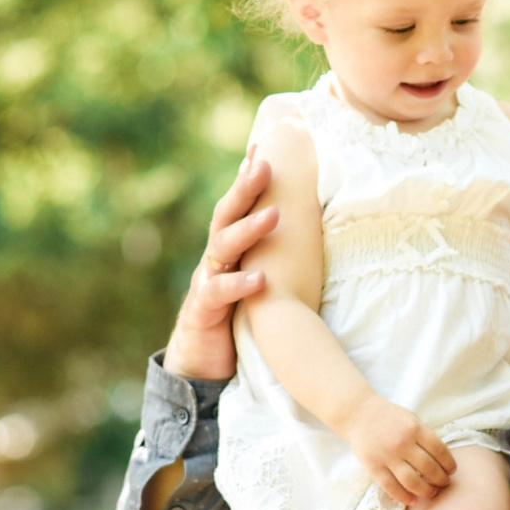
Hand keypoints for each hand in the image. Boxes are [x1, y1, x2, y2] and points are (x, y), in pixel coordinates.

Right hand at [163, 157, 277, 381]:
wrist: (202, 362)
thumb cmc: (238, 315)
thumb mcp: (255, 277)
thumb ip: (270, 254)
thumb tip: (307, 227)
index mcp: (230, 248)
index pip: (238, 205)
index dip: (248, 177)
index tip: (264, 148)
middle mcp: (216, 258)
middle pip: (226, 215)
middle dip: (244, 188)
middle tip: (264, 164)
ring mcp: (207, 281)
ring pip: (221, 247)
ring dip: (247, 229)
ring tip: (273, 215)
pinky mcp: (204, 310)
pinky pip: (218, 293)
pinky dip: (239, 284)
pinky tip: (259, 278)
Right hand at [345, 397, 453, 505]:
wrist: (359, 415)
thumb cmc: (389, 417)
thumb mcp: (411, 419)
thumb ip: (425, 436)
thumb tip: (441, 459)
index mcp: (415, 429)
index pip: (440, 451)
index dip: (449, 464)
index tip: (452, 471)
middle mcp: (403, 443)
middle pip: (429, 468)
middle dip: (441, 480)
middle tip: (444, 484)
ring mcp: (387, 457)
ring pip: (412, 482)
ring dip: (426, 491)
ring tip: (432, 493)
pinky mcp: (374, 468)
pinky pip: (392, 488)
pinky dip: (405, 497)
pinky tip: (413, 500)